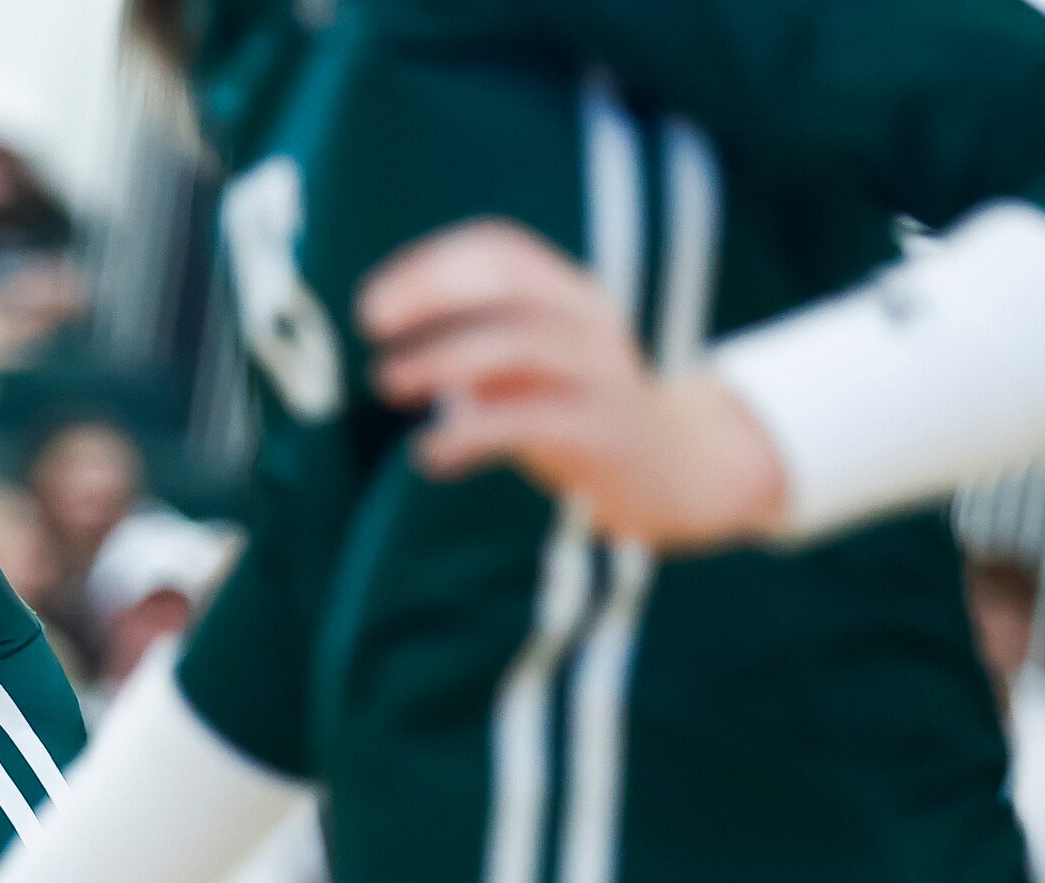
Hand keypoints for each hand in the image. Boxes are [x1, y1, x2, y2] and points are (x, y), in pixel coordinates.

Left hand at [358, 218, 787, 548]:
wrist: (674, 470)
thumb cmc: (575, 411)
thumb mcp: (527, 365)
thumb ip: (474, 341)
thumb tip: (389, 330)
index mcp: (567, 293)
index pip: (498, 250)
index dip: (429, 266)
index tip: (372, 304)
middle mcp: (587, 319)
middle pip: (506, 283)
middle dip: (431, 293)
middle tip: (370, 325)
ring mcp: (598, 372)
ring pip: (517, 343)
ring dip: (441, 357)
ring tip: (387, 381)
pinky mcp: (600, 430)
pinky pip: (529, 421)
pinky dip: (469, 432)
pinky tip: (429, 454)